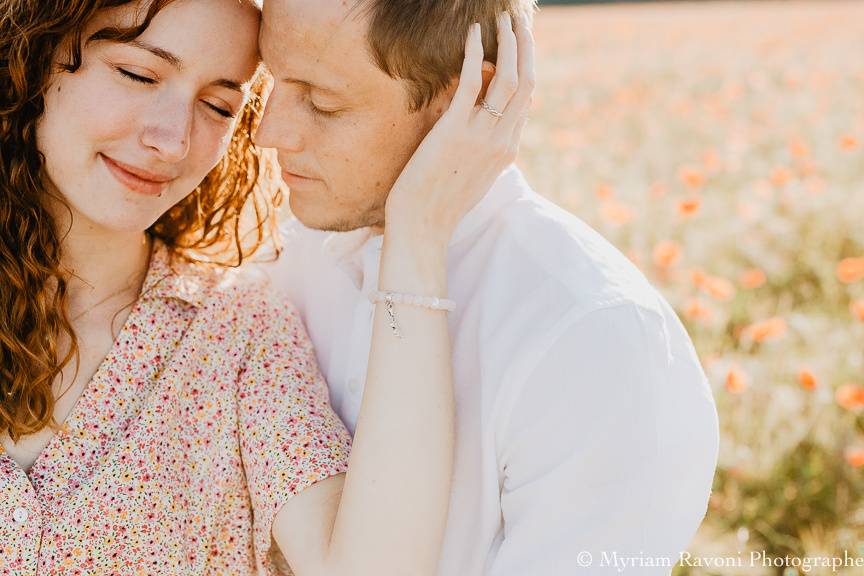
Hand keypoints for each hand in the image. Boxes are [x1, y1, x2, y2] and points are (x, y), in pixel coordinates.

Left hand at [383, 12, 535, 252]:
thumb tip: (478, 125)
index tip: (521, 44)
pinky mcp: (455, 130)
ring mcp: (481, 135)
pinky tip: (472, 32)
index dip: (526, 66)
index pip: (527, 99)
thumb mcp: (473, 176)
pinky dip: (474, 52)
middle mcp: (502, 140)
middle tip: (519, 20)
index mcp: (507, 150)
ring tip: (502, 18)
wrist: (422, 227)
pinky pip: (471, 81)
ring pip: (508, 77)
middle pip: (527, 82)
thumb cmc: (438, 204)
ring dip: (508, 42)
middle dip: (526, 46)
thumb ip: (483, 149)